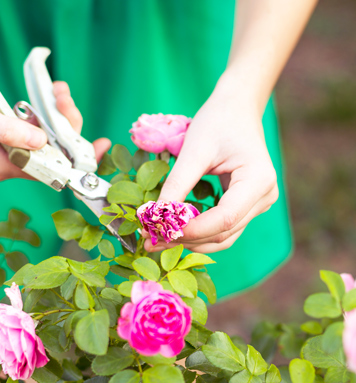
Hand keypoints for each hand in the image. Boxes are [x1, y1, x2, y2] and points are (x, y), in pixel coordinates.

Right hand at [0, 76, 109, 181]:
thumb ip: (9, 131)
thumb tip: (43, 143)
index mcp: (2, 166)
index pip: (50, 171)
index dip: (77, 161)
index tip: (100, 147)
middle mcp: (8, 164)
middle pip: (52, 154)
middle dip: (66, 127)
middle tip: (64, 96)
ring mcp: (8, 152)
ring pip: (46, 141)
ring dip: (57, 117)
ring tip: (58, 91)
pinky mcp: (7, 139)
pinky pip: (35, 132)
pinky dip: (45, 116)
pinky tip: (48, 97)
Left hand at [144, 79, 278, 253]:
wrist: (236, 109)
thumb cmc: (217, 122)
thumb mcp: (193, 150)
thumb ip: (177, 184)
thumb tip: (155, 216)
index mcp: (259, 180)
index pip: (224, 219)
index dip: (192, 230)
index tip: (160, 231)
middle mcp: (264, 197)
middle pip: (224, 233)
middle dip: (186, 239)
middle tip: (150, 241)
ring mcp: (258, 204)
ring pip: (223, 237)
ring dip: (191, 241)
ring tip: (158, 240)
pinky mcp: (247, 207)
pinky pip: (222, 229)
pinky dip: (198, 233)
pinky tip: (174, 231)